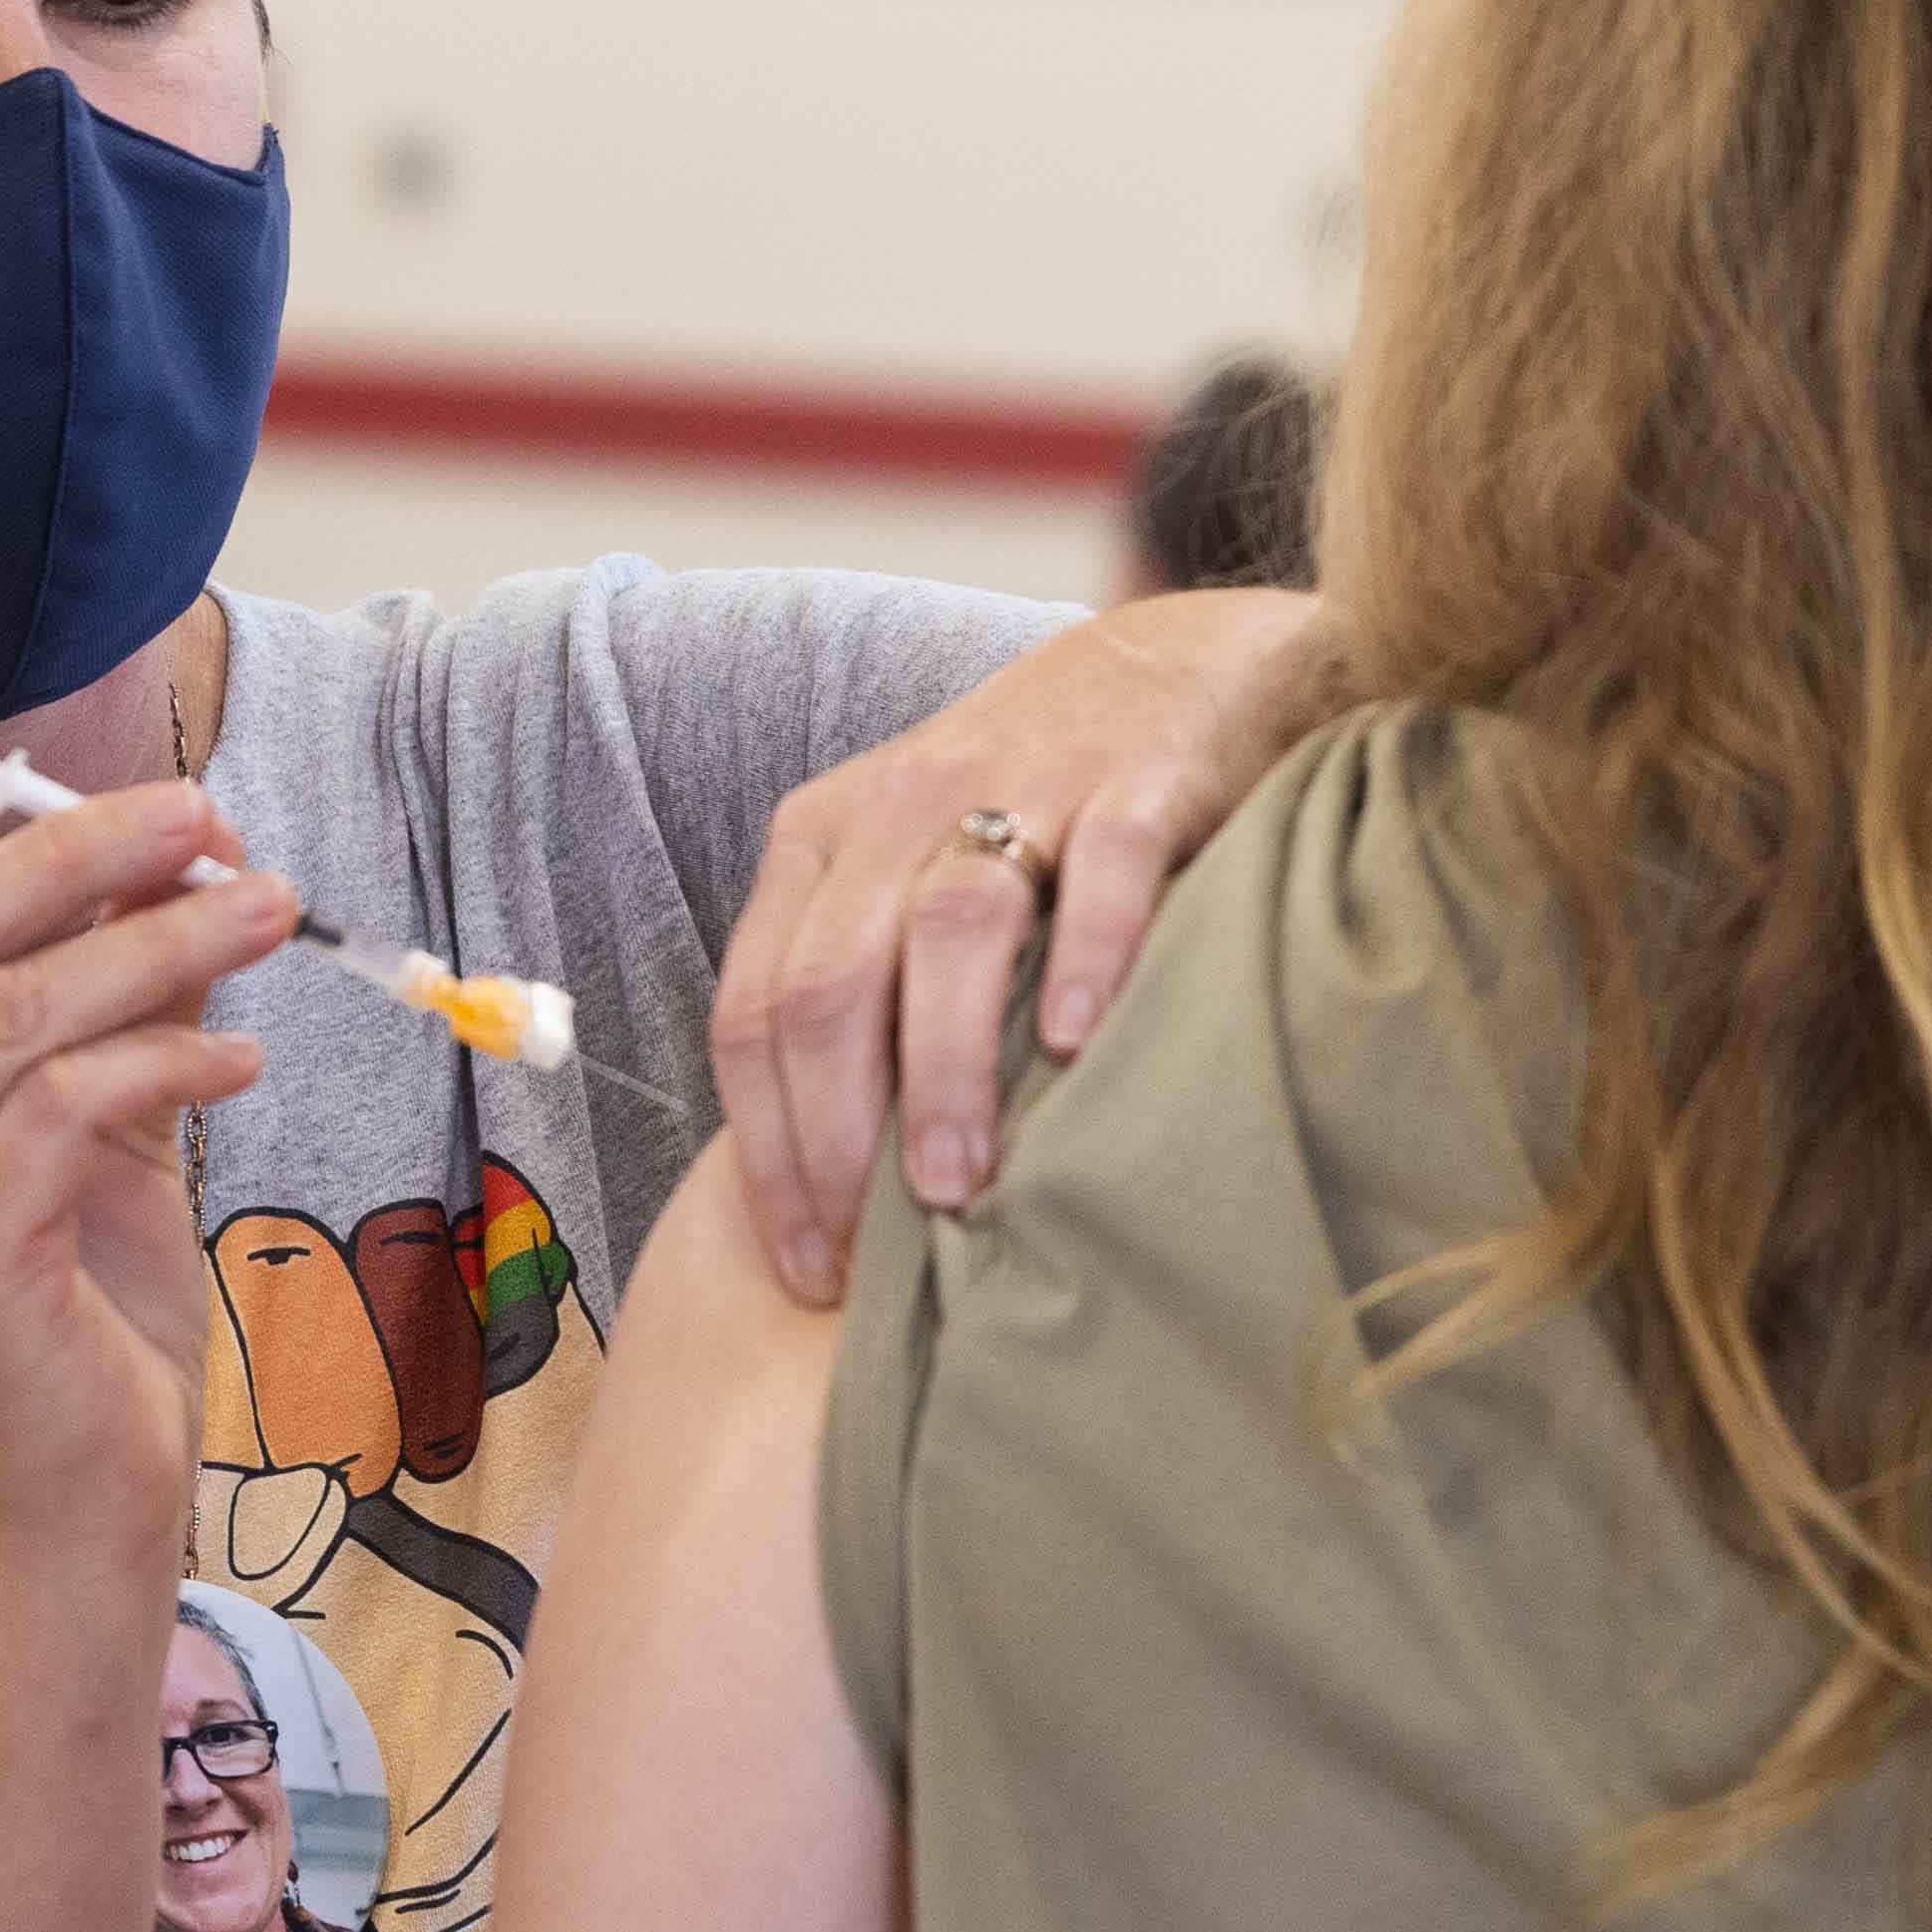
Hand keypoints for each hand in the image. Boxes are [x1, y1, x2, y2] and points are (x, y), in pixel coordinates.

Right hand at [0, 644, 291, 1569]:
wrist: (67, 1529)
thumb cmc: (76, 1332)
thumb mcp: (93, 1141)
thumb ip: (106, 1007)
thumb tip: (183, 863)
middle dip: (72, 847)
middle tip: (203, 814)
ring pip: (16, 1007)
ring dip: (162, 941)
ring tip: (270, 909)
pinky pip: (71, 1101)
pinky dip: (174, 1051)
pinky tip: (245, 1049)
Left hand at [706, 589, 1335, 1303]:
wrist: (1178, 663)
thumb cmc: (1031, 812)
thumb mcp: (908, 879)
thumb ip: (863, 996)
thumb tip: (828, 1194)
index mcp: (822, 841)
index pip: (753, 1011)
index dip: (766, 1153)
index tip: (802, 1268)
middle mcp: (901, 808)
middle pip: (829, 983)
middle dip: (834, 1136)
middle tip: (868, 1258)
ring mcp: (1022, 783)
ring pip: (947, 932)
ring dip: (940, 1071)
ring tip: (954, 1190)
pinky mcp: (1139, 776)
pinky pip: (1101, 870)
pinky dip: (1085, 960)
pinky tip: (1080, 1050)